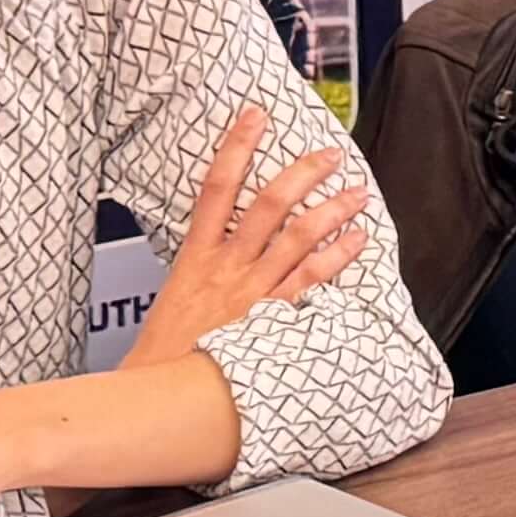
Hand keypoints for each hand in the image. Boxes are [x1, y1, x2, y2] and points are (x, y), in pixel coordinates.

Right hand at [127, 109, 378, 377]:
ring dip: (332, 209)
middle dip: (302, 173)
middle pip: (269, 203)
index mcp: (195, 259)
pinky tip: (356, 241)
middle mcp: (226, 268)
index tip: (255, 117)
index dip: (236, 147)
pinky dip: (337, 256)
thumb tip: (213, 261)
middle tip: (329, 154)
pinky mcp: (272, 319)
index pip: (216, 188)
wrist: (159, 399)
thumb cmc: (161, 359)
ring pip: (298, 235)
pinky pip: (313, 279)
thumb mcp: (171, 304)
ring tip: (356, 192)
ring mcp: (252, 292)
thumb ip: (197, 277)